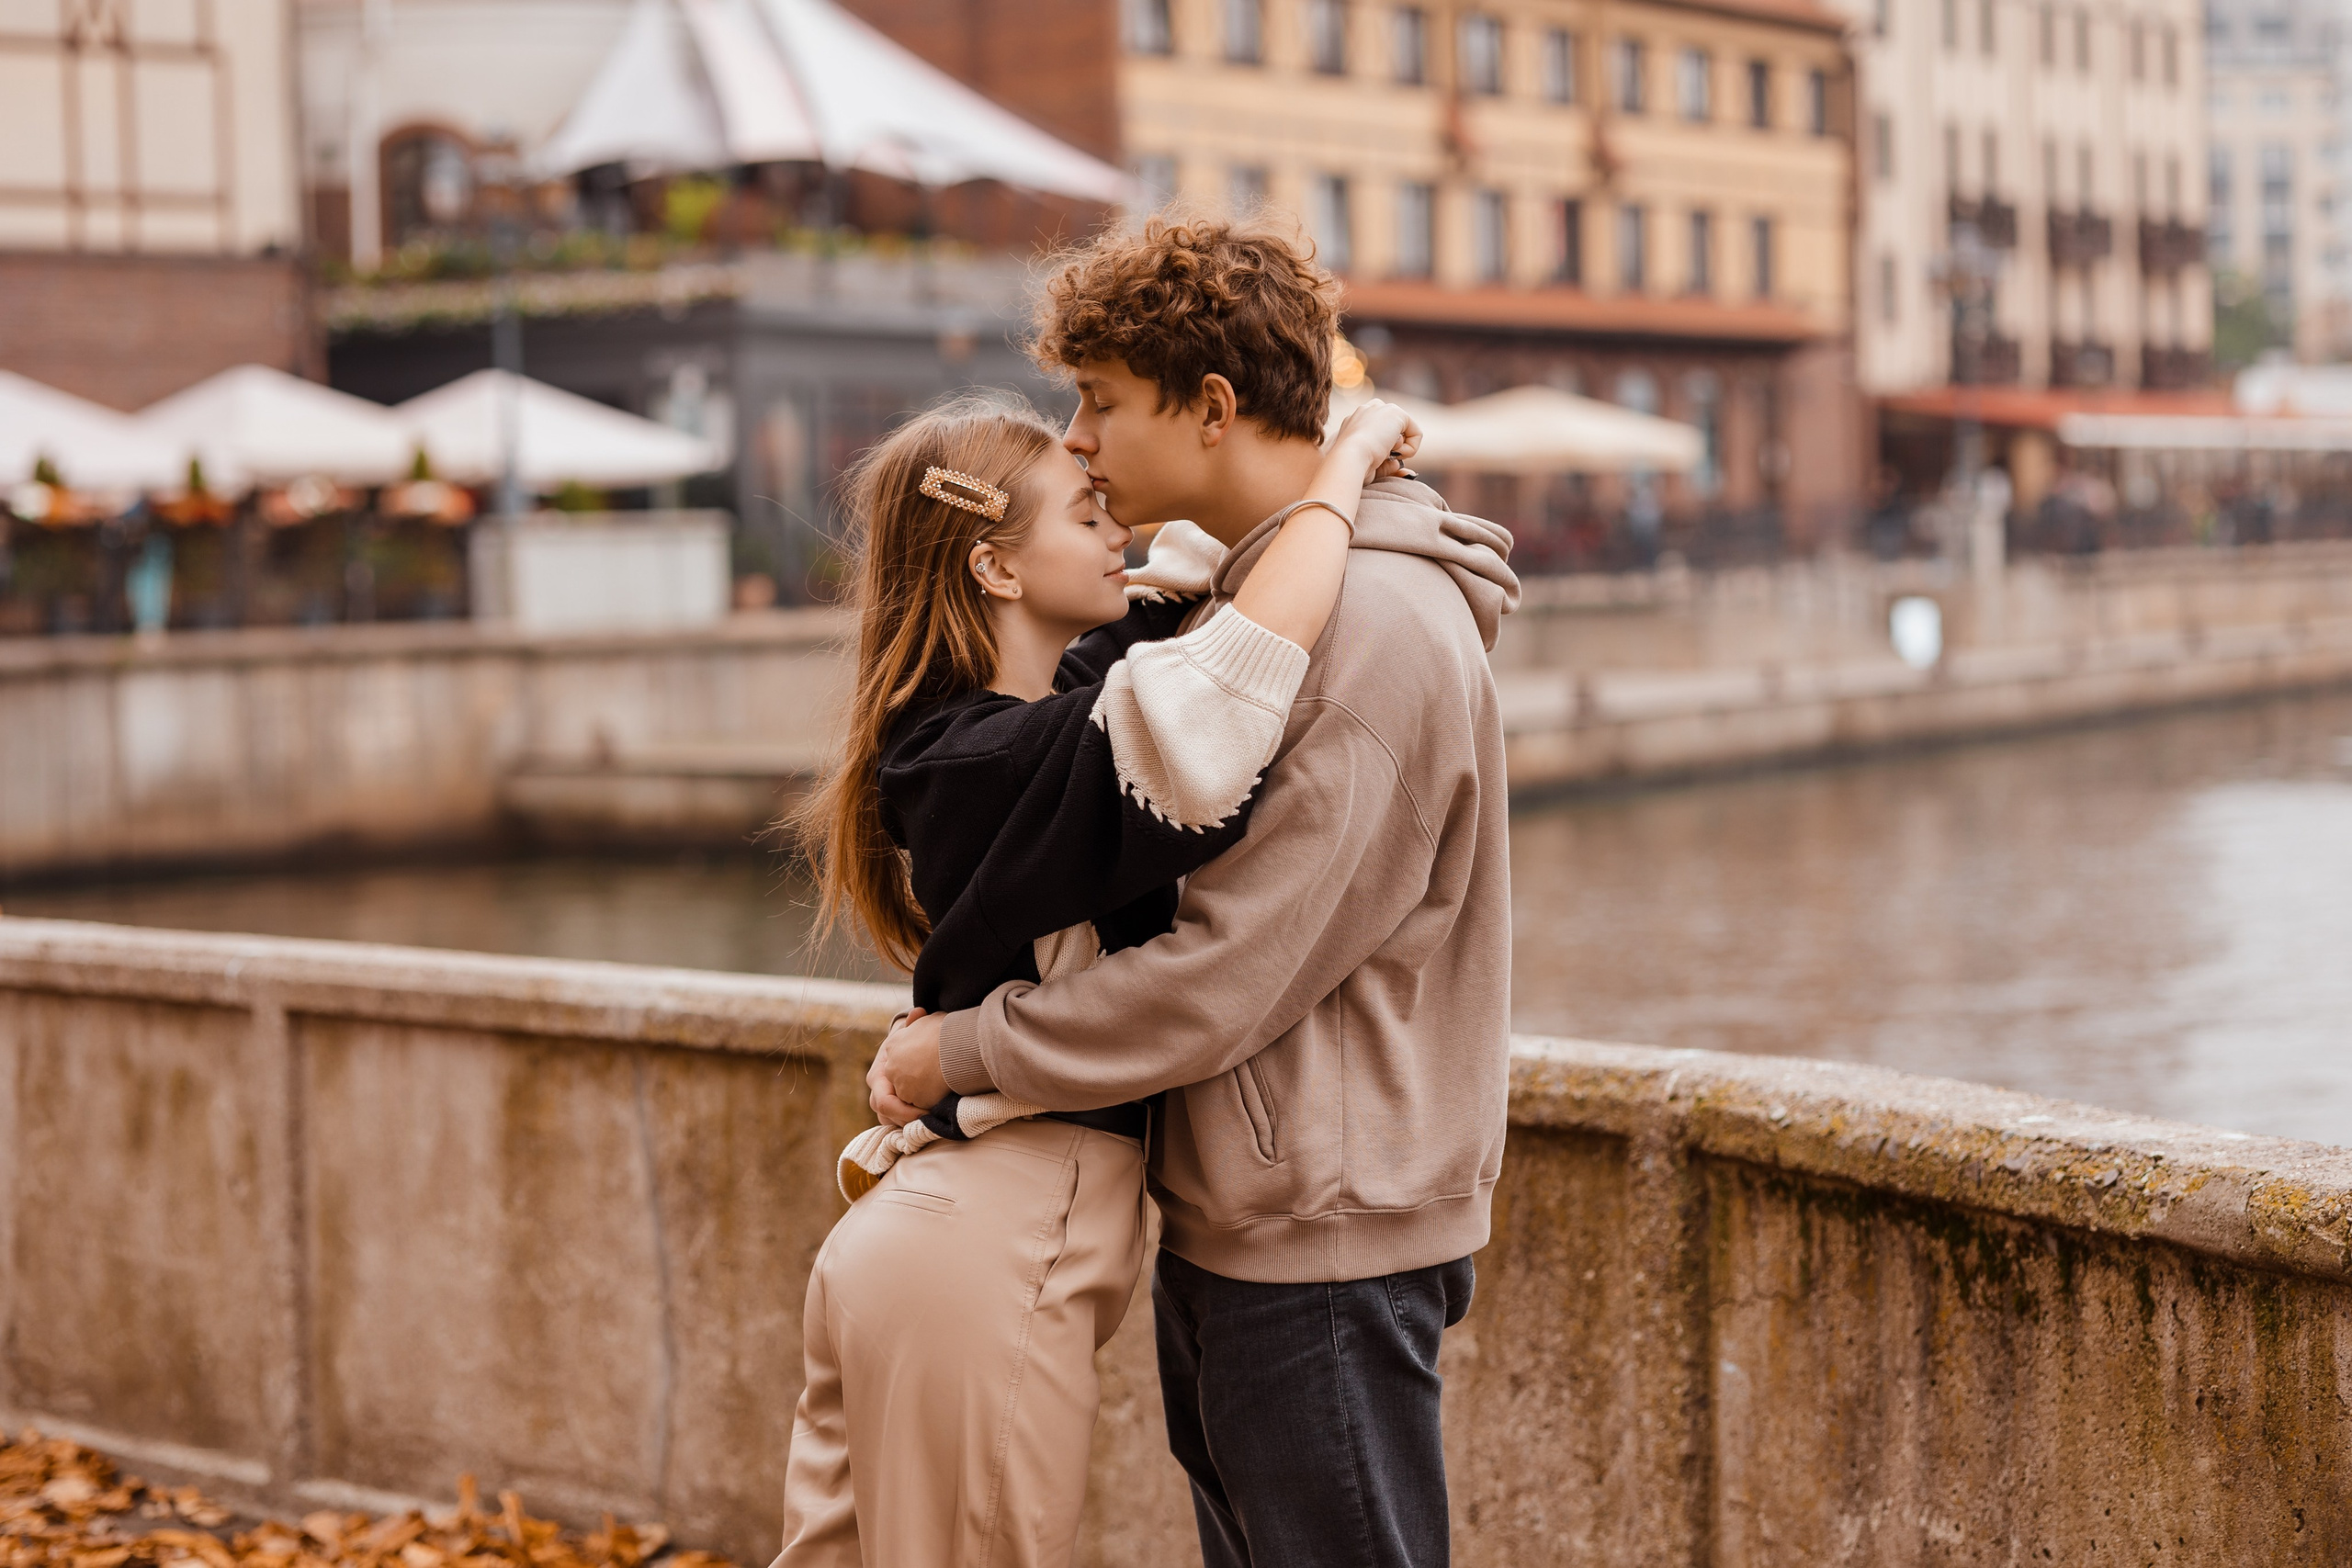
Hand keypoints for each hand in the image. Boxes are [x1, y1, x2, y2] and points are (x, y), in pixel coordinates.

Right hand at [868, 1008, 947, 1126]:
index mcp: (877, 1075)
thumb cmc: (907, 1039)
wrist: (903, 1044)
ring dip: (908, 1127)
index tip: (928, 1110)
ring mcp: (881, 1099)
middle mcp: (876, 1090)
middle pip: (886, 1116)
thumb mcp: (910, 1031)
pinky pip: (895, 1123)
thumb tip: (918, 1013)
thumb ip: (914, 1023)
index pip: (885, 1103)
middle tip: (931, 1122)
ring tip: (929, 1125)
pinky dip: (908, 1126)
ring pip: (889, 1122)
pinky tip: (926, 1125)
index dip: (906, 1111)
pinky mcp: (890, 1106)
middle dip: (908, 1122)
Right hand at [1332, 398, 1421, 483]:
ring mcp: (1380, 408)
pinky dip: (1410, 449)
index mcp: (1354, 422)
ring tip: (1384, 454)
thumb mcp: (1367, 465)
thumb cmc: (1352, 467)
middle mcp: (1366, 411)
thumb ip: (1383, 464)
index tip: (1374, 459)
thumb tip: (1396, 465)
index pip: (1378, 429)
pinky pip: (1416, 433)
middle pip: (1391, 428)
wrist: (1349, 458)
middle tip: (1380, 457)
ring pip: (1403, 431)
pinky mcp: (1396, 412)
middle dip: (1392, 445)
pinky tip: (1395, 453)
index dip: (1382, 446)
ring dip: (1399, 448)